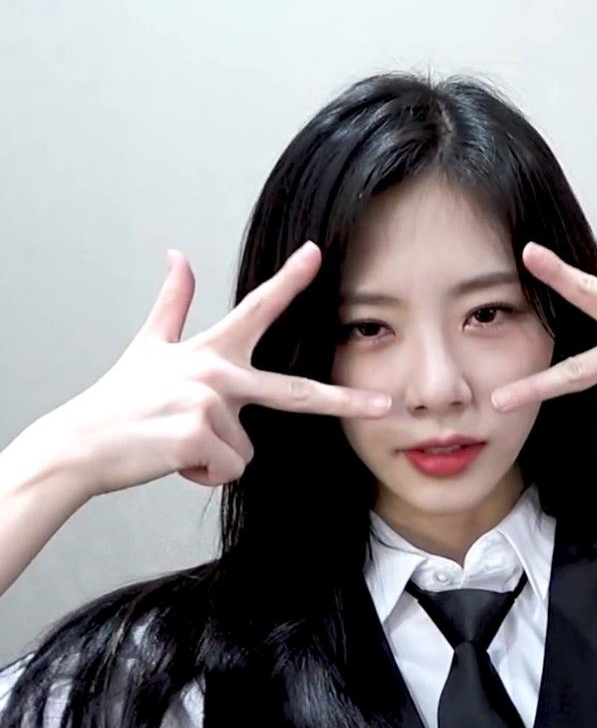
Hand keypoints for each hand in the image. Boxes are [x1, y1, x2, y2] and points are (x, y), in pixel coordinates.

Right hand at [42, 241, 391, 498]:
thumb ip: (173, 303)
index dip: (289, 280)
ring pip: (244, 450)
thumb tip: (177, 256)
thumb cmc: (119, 400)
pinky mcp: (199, 436)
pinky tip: (173, 458)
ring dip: (214, 456)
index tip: (315, 254)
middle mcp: (217, 372)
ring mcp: (210, 403)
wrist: (80, 444)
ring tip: (177, 441)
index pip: (256, 309)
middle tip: (385, 405)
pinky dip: (202, 474)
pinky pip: (227, 470)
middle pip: (297, 391)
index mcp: (210, 350)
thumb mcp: (148, 345)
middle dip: (345, 400)